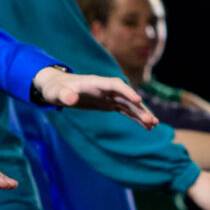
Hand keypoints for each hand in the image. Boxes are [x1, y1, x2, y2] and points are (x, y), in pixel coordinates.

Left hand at [34, 68, 157, 127]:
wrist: (57, 87)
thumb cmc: (55, 88)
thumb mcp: (56, 92)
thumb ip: (64, 95)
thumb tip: (70, 100)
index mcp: (96, 82)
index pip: (115, 85)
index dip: (127, 92)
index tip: (138, 101)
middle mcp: (106, 88)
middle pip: (126, 97)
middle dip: (139, 108)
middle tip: (151, 120)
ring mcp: (109, 96)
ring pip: (129, 105)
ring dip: (141, 114)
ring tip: (154, 125)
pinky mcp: (109, 104)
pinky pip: (125, 110)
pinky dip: (135, 117)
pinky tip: (146, 126)